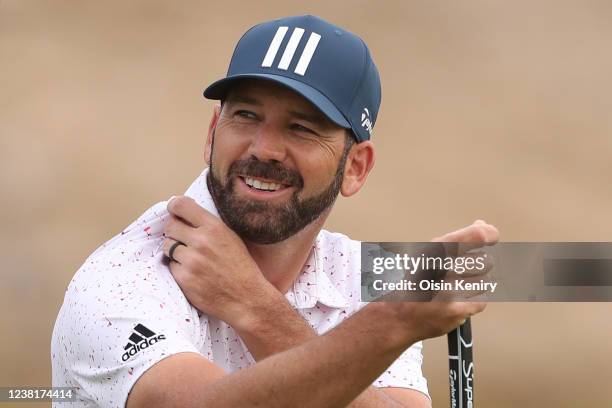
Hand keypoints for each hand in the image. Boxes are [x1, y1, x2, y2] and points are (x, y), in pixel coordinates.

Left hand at [161, 196, 273, 327]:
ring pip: (167, 246)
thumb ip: (209, 225)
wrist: (246, 298)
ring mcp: (191, 260)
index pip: (181, 205)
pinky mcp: (184, 278)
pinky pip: (171, 266)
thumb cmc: (241, 267)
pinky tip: (193, 273)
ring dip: (175, 251)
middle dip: (174, 232)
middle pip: (170, 226)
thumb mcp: (231, 237)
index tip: (173, 211)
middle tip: (183, 240)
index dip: (174, 207)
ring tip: (191, 259)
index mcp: (214, 227)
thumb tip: (185, 213)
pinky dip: (179, 269)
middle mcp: (201, 241)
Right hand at [385, 220, 498, 341]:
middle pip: (485, 261)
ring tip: (457, 287)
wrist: (396, 316)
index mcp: (434, 249)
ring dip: (475, 285)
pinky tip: (456, 300)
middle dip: (479, 266)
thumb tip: (483, 226)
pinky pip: (481, 301)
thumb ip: (457, 240)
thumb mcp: (427, 253)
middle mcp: (442, 267)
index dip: (488, 234)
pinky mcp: (456, 310)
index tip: (491, 237)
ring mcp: (450, 290)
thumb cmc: (414, 282)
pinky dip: (472, 301)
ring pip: (485, 282)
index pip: (476, 235)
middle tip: (463, 272)